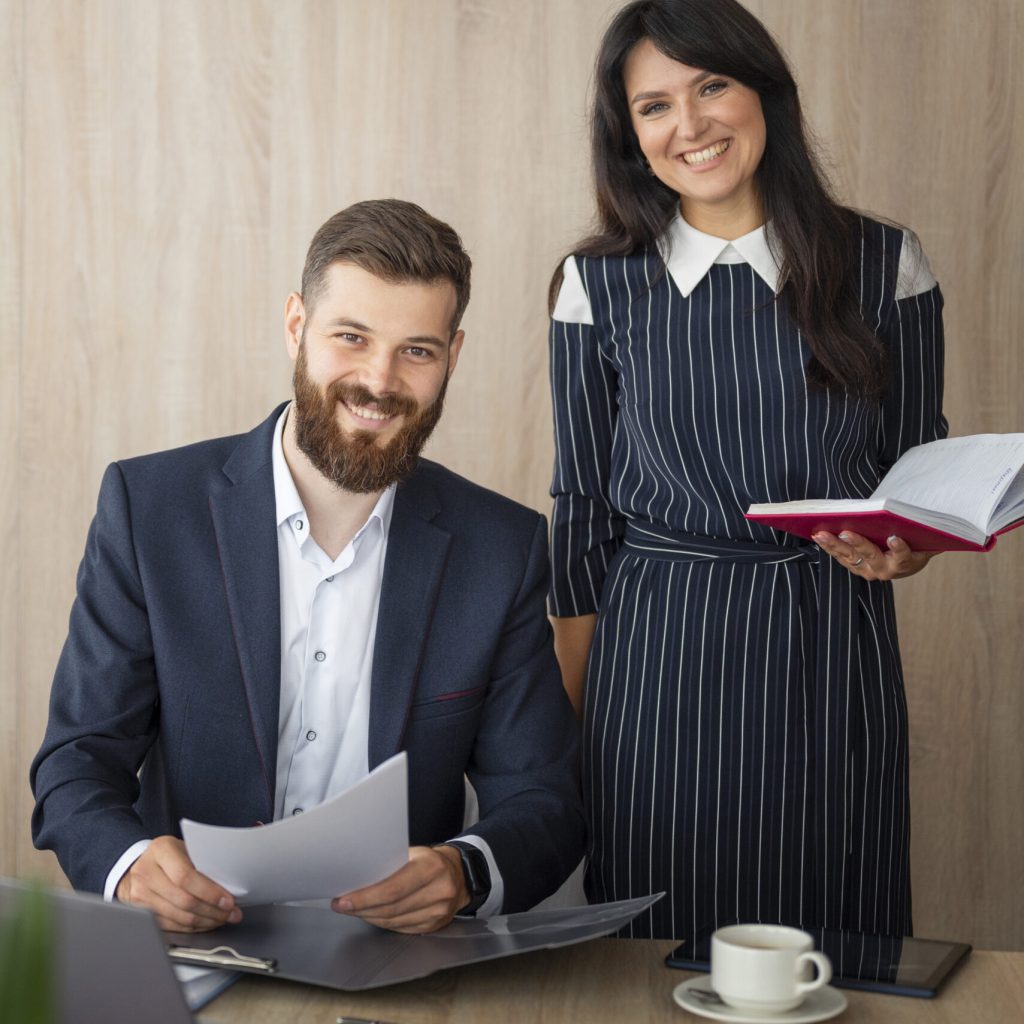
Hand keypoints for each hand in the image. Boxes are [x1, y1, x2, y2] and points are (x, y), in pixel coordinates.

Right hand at [115, 835, 241, 932]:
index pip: (186, 877)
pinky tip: (204, 923)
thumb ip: (202, 863)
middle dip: (212, 911)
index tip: (228, 901)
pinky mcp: (140, 913)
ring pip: (177, 917)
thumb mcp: (185, 848)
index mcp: (161, 850)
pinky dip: (191, 927)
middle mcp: (146, 872)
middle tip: (231, 913)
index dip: (210, 892)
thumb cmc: (170, 855)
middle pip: (183, 900)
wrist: (140, 864)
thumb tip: (229, 886)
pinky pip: (170, 926)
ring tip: (222, 919)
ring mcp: (140, 894)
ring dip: (205, 922)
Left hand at [331, 845, 468, 933]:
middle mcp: (439, 891)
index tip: (344, 900)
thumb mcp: (414, 852)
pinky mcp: (434, 926)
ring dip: (369, 917)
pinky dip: (383, 922)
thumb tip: (357, 873)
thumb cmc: (430, 860)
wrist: (460, 874)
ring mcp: (438, 912)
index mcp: (431, 867)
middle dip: (362, 908)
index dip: (365, 898)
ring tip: (353, 910)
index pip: (393, 889)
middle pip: (391, 908)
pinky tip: (372, 915)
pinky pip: (401, 928)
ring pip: (394, 921)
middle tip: (342, 906)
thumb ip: (391, 862)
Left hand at [812, 530, 938, 580]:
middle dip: (857, 543)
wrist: (908, 561)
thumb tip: (901, 513)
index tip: (894, 538)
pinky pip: (841, 557)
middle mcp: (885, 570)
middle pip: (870, 556)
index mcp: (904, 562)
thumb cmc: (913, 542)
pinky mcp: (855, 568)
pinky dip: (829, 546)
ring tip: (822, 534)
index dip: (899, 548)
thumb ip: (910, 528)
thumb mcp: (918, 536)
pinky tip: (818, 536)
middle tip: (845, 533)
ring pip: (850, 558)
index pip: (903, 556)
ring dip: (834, 545)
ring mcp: (868, 570)